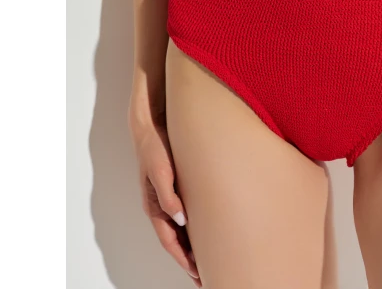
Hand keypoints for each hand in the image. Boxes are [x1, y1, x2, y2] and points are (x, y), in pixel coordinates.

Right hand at [128, 111, 200, 285]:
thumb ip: (168, 195)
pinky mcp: (177, 189)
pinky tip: (207, 231)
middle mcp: (161, 206)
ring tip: (209, 261)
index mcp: (155, 206)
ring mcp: (168, 199)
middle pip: (176, 241)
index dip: (184, 258)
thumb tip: (180, 220)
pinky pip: (186, 216)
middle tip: (207, 276)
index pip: (170, 241)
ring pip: (181, 231)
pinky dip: (195, 229)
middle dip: (190, 260)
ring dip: (193, 247)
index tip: (198, 273)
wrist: (153, 125)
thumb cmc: (154, 147)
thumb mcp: (160, 170)